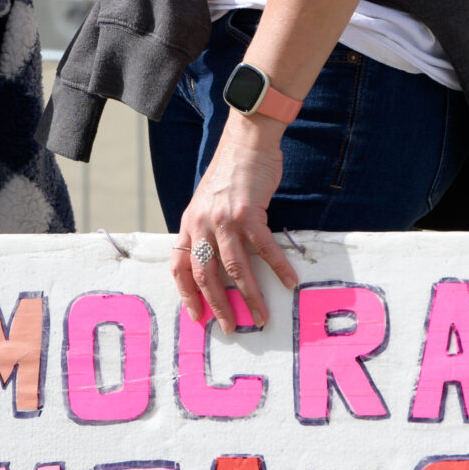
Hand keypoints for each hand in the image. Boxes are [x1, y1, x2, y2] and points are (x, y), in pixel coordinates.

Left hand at [174, 113, 297, 332]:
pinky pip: (264, 248)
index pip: (179, 266)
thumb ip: (208, 229)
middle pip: (206, 275)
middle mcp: (202, 223)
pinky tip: (289, 281)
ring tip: (261, 316)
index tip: (197, 316)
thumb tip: (218, 262)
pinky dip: (278, 267)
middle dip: (218, 306)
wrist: (246, 141)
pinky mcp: (248, 213)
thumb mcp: (207, 202)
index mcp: (189, 223)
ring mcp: (224, 219)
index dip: (187, 294)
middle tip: (230, 328)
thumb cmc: (231, 173)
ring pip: (235, 269)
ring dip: (250, 296)